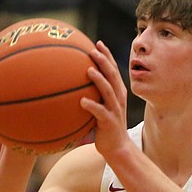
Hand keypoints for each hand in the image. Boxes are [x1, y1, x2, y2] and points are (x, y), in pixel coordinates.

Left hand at [82, 40, 130, 160]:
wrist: (117, 147)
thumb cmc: (105, 126)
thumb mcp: (101, 107)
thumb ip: (93, 95)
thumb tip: (73, 85)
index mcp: (117, 92)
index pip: (113, 70)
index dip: (107, 56)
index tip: (98, 43)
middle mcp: (118, 98)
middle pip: (112, 75)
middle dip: (104, 61)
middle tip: (93, 50)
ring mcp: (114, 109)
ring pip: (109, 91)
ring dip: (99, 79)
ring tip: (88, 70)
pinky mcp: (109, 122)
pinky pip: (100, 112)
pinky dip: (92, 106)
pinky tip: (82, 101)